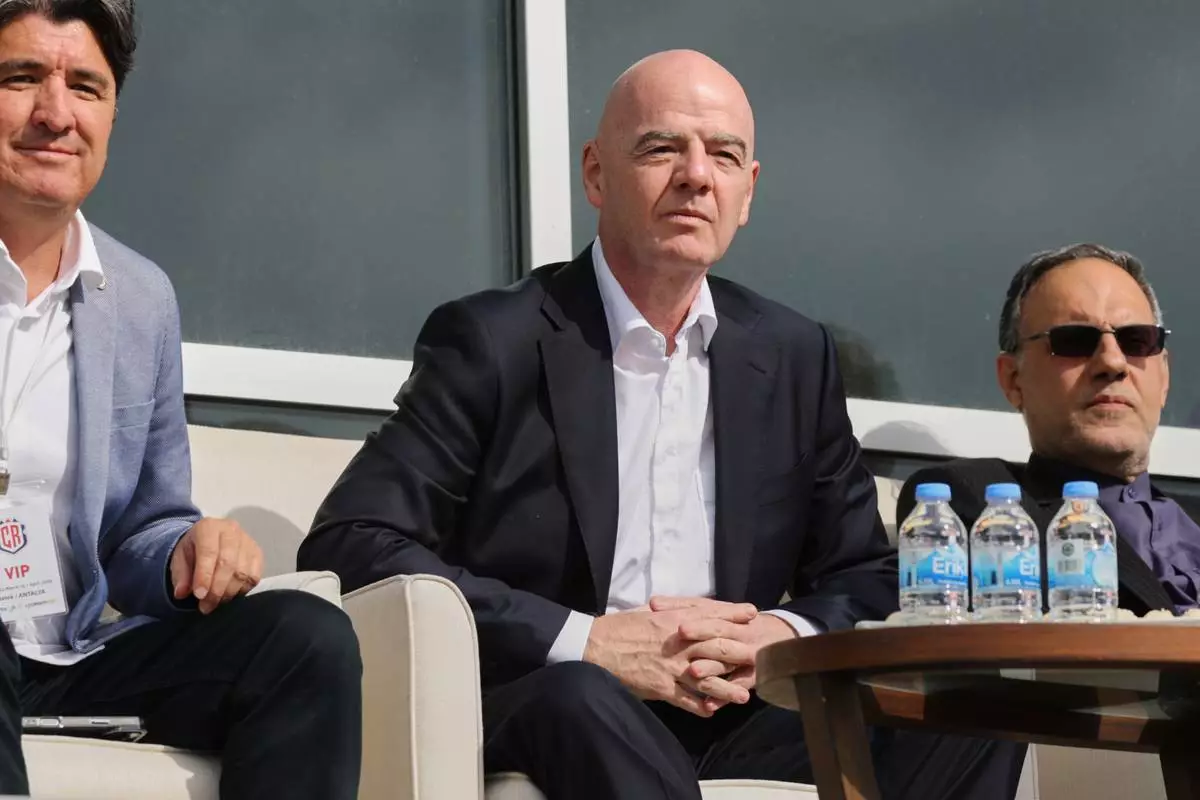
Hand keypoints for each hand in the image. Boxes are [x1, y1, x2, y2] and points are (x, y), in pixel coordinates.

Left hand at [169, 517, 263, 613]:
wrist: (209, 540)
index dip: (204, 575)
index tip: (199, 595)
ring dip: (228, 593)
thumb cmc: (193, 550)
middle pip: (228, 563)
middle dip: (216, 589)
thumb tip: (182, 593)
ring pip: (243, 572)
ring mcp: (248, 541)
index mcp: (208, 527)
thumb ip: (180, 575)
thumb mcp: (179, 559)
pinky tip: (229, 594)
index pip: (209, 552)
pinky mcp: (258, 553)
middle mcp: (231, 530)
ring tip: (215, 603)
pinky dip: (242, 590)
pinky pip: (254, 577)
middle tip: (206, 606)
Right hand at [582, 599, 756, 716]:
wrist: (596, 646)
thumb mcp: (649, 612)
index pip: (711, 616)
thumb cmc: (621, 627)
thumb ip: (673, 612)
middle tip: (759, 656)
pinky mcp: (661, 687)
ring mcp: (671, 667)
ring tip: (745, 696)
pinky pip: (686, 699)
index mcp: (675, 620)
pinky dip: (700, 706)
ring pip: (707, 679)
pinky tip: (712, 711)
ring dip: (727, 688)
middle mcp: (678, 643)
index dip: (733, 615)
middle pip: (716, 648)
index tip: (752, 614)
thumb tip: (691, 612)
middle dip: (740, 652)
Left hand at [674, 608, 798, 709]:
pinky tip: (708, 707)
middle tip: (680, 636)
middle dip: (701, 635)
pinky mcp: (750, 679)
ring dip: (710, 668)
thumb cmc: (736, 623)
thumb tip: (652, 603)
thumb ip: (684, 607)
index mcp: (728, 617)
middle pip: (719, 634)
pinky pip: (736, 688)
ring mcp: (745, 658)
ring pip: (727, 663)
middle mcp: (738, 636)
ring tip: (693, 672)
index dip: (695, 618)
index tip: (677, 623)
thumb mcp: (714, 611)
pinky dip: (722, 698)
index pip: (711, 614)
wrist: (778, 639)